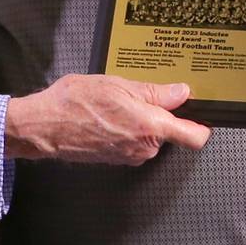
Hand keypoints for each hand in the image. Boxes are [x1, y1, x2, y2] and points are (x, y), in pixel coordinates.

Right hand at [4, 75, 210, 164]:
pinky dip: (127, 129)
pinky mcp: (116, 159)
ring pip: (149, 136)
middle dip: (160, 114)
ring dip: (140, 120)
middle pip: (169, 131)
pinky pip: (133, 142)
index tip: (202, 114)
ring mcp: (130, 156)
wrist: (43, 127)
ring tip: (118, 102)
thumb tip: (181, 92)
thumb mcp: (119, 85)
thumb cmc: (75, 103)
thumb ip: (155, 92)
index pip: (194, 136)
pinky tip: (108, 115)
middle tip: (140, 94)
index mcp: (150, 127)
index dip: (202, 125)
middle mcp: (143, 147)